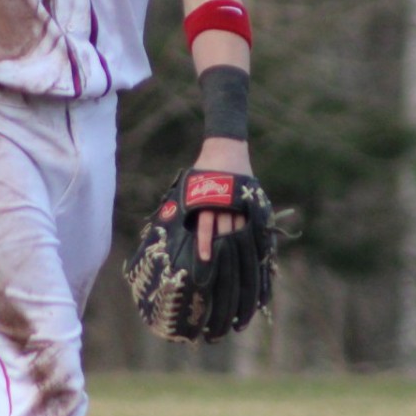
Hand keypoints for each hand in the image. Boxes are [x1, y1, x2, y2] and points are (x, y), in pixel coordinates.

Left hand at [189, 136, 252, 260]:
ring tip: (236, 259)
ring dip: (236, 243)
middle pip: (223, 232)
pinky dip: (249, 232)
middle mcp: (223, 203)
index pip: (206, 228)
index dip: (205, 245)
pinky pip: (249, 219)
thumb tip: (166, 216)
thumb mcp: (191, 183)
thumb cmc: (204, 168)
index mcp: (206, 201)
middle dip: (222, 249)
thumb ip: (185, 200)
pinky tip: (250, 243)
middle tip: (221, 265)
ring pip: (238, 227)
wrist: (226, 149)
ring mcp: (237, 201)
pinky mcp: (248, 199)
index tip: (204, 259)